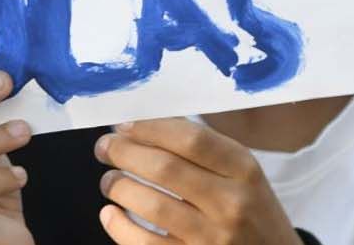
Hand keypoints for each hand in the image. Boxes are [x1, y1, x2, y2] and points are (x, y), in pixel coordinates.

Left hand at [95, 118, 300, 244]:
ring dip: (118, 187)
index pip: (191, 139)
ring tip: (109, 181)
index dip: (149, 128)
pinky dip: (118, 226)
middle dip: (124, 153)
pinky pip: (144, 244)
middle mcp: (231, 204)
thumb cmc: (249, 209)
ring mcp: (213, 238)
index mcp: (244, 170)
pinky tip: (110, 214)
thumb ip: (202, 147)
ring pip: (151, 206)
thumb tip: (145, 121)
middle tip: (104, 148)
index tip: (123, 125)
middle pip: (165, 169)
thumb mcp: (241, 174)